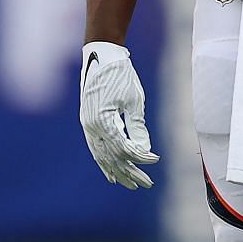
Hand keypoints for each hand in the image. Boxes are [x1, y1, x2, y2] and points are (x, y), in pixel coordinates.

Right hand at [79, 42, 158, 188]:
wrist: (101, 57)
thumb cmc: (121, 76)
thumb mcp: (134, 100)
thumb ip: (137, 126)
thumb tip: (144, 149)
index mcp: (102, 121)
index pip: (123, 148)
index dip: (139, 157)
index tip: (155, 160)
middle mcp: (91, 126)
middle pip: (111, 157)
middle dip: (129, 172)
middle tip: (145, 184)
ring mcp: (87, 125)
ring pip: (101, 155)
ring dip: (116, 170)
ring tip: (128, 183)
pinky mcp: (88, 122)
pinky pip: (95, 147)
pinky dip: (104, 160)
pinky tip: (111, 169)